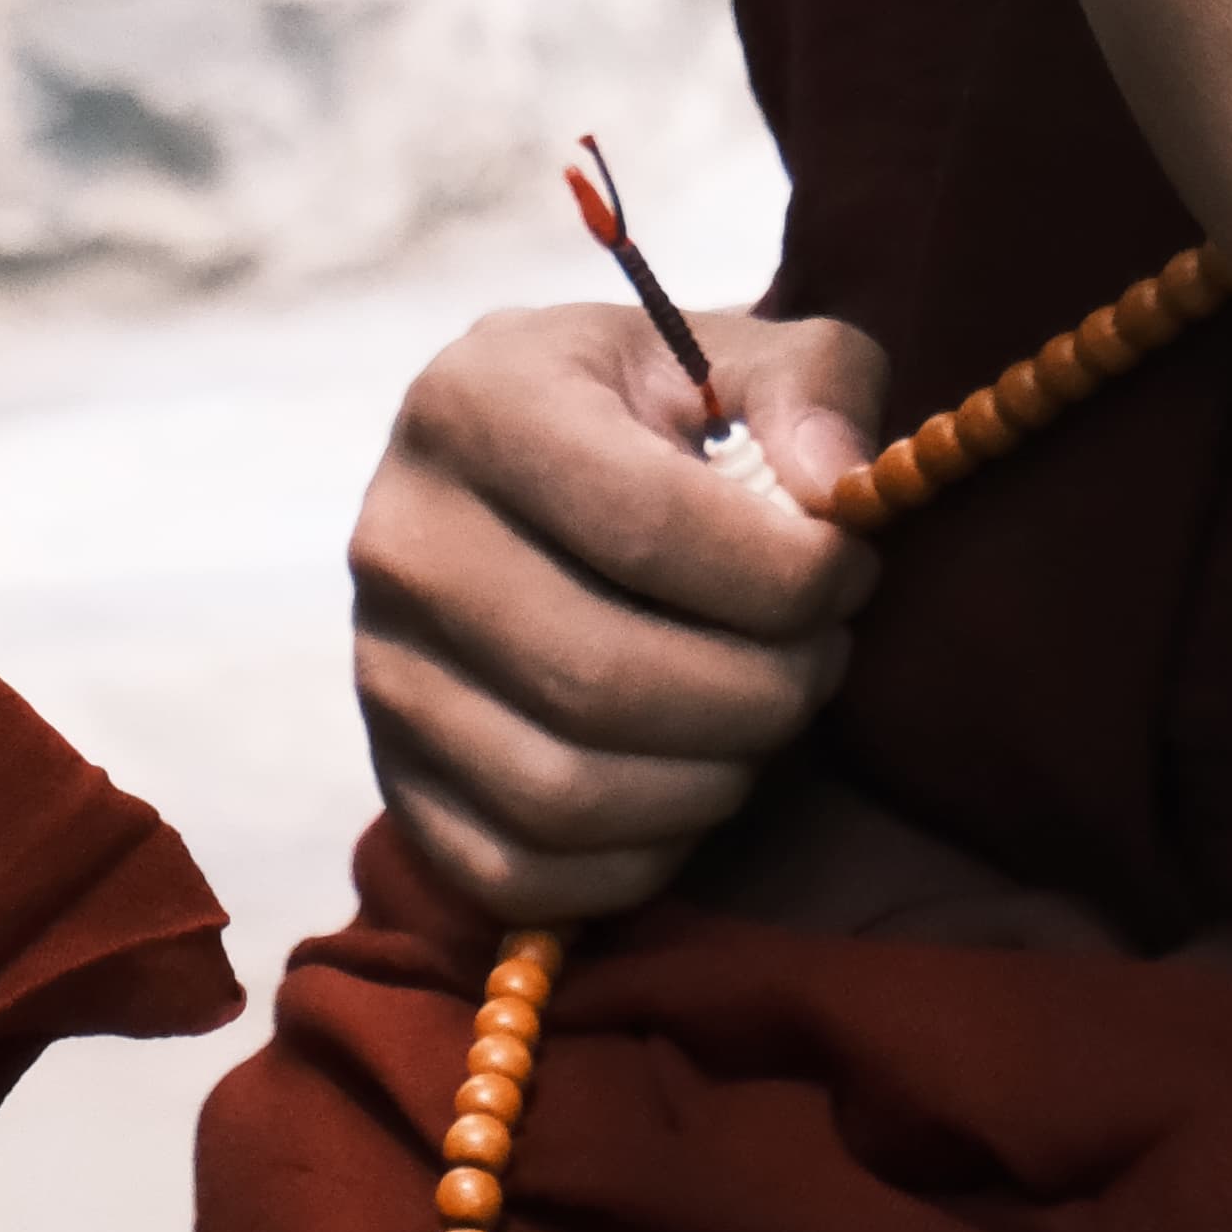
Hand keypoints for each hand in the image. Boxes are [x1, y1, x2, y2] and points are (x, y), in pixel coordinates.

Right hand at [350, 296, 886, 930]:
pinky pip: (521, 873)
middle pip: (602, 678)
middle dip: (762, 692)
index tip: (850, 572)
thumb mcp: (745, 358)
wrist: (540, 482)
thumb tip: (838, 493)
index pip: (648, 526)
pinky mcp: (394, 778)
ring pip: (564, 792)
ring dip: (712, 781)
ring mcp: (381, 670)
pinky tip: (695, 784)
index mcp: (478, 401)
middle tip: (822, 658)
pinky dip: (638, 859)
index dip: (786, 575)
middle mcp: (401, 537)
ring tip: (767, 716)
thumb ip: (816, 391)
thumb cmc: (663, 418)